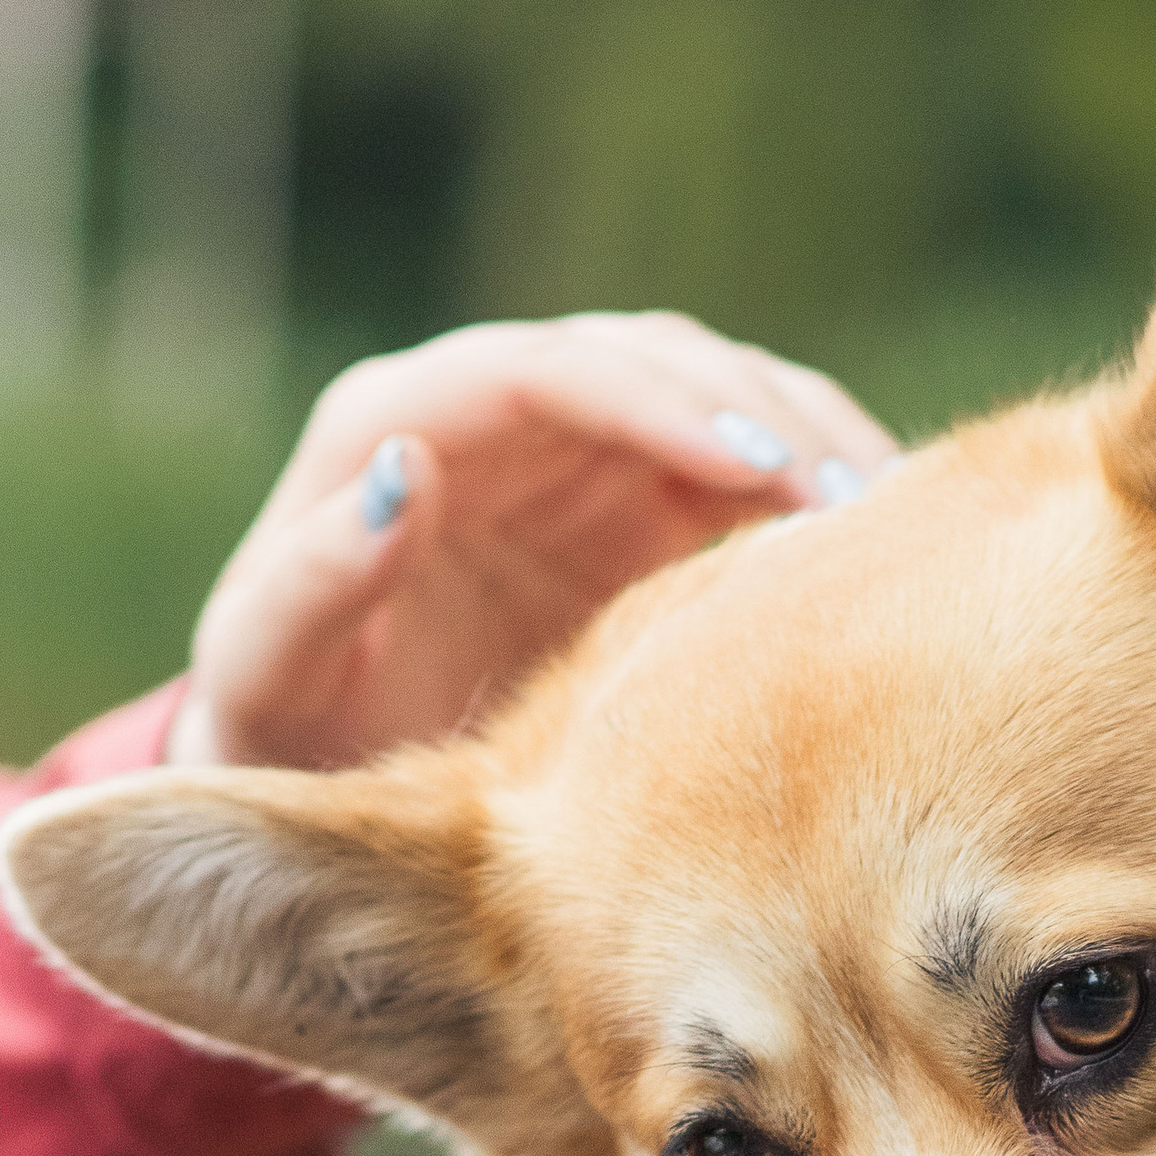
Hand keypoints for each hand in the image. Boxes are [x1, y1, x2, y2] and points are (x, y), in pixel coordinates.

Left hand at [171, 313, 895, 767]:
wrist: (333, 796)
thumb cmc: (288, 733)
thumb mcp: (269, 673)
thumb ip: (317, 580)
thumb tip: (405, 470)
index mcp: (391, 425)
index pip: (543, 370)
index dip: (650, 399)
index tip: (748, 459)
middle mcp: (493, 417)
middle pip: (648, 359)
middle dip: (755, 411)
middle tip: (850, 499)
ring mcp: (574, 454)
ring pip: (713, 393)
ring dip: (805, 439)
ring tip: (886, 519)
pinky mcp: (641, 504)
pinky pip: (744, 468)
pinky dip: (812, 489)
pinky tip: (875, 549)